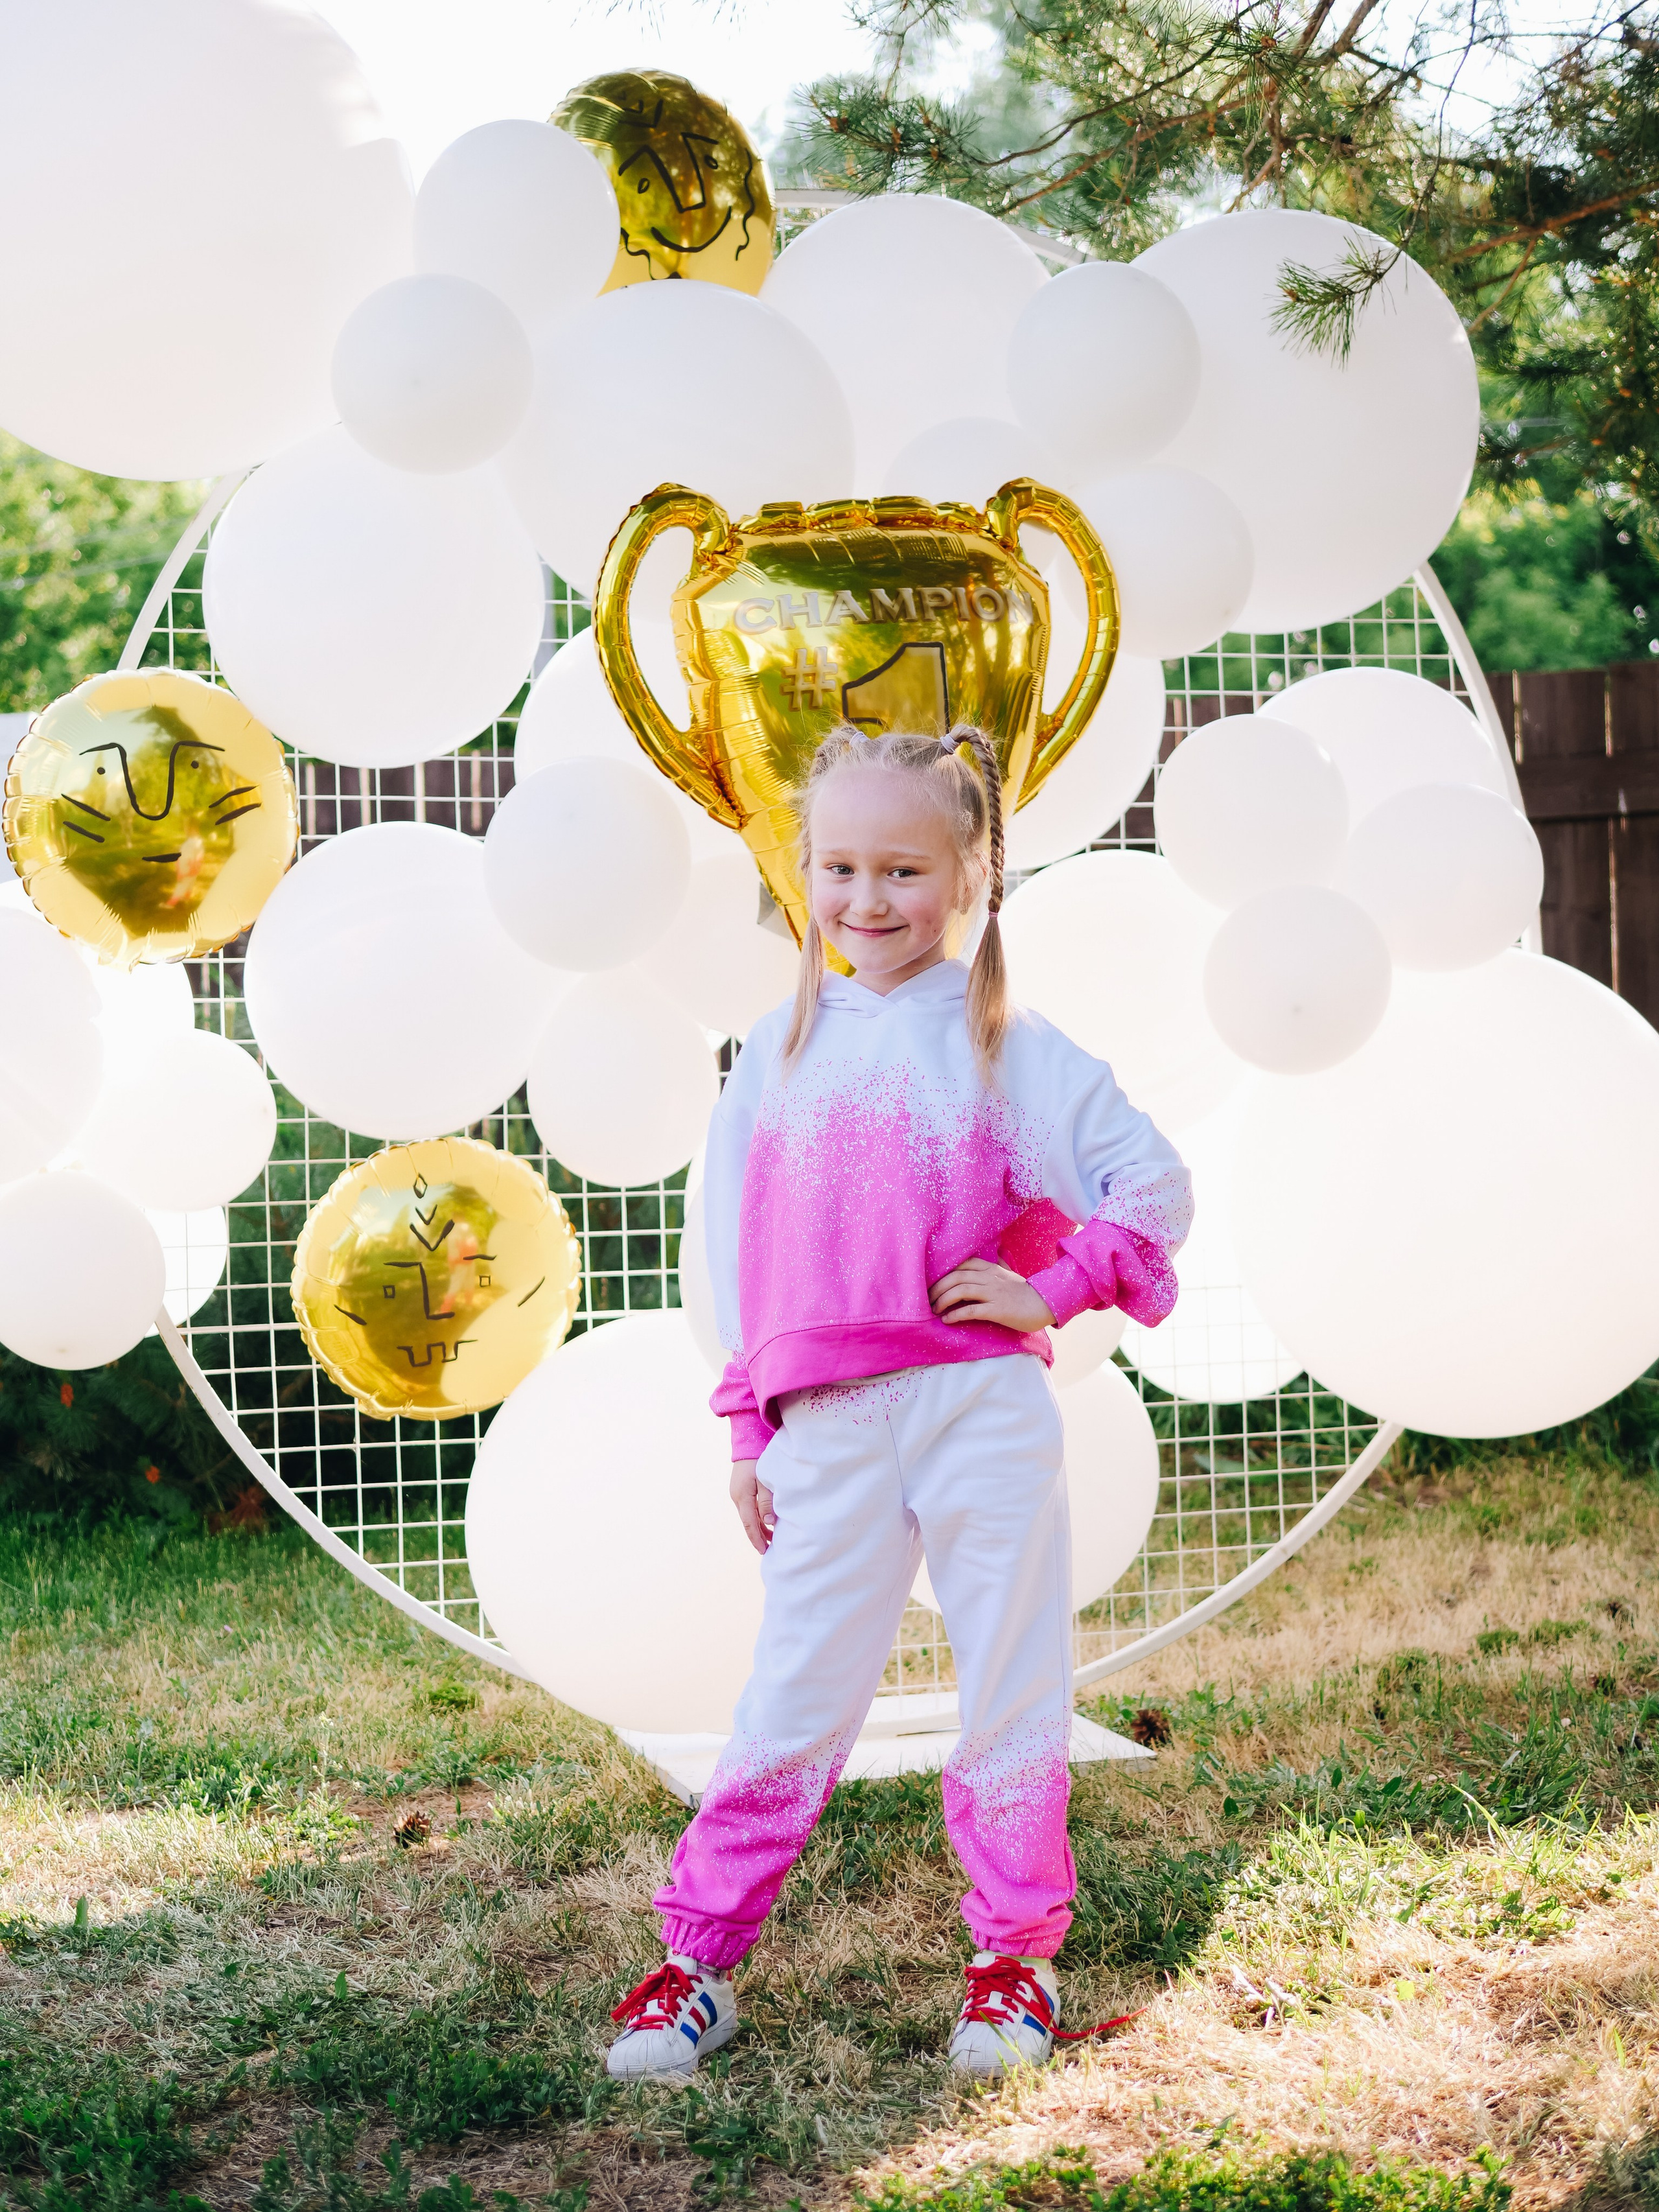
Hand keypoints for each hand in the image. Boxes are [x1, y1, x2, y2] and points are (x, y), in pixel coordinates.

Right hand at [730, 1460, 775, 1554]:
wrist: (748, 1443)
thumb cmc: (759, 1459)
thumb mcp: (765, 1479)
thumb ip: (766, 1500)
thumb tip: (768, 1521)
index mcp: (742, 1496)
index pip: (750, 1524)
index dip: (757, 1539)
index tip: (764, 1551)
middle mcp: (737, 1497)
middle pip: (748, 1522)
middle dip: (758, 1537)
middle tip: (769, 1550)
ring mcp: (737, 1494)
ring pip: (748, 1517)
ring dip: (759, 1528)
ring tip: (771, 1540)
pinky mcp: (741, 1491)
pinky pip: (749, 1509)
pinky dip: (757, 1518)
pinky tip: (766, 1523)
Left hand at [930, 1257, 1056, 1332]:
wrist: (1045, 1304)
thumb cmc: (1025, 1292)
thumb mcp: (1009, 1274)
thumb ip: (999, 1265)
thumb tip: (996, 1253)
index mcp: (990, 1268)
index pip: (961, 1264)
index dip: (944, 1273)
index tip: (933, 1283)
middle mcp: (989, 1278)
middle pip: (955, 1277)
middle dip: (937, 1288)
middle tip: (928, 1299)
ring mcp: (993, 1293)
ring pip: (960, 1291)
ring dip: (943, 1300)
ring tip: (934, 1309)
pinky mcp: (997, 1309)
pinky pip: (971, 1310)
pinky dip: (955, 1314)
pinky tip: (947, 1319)